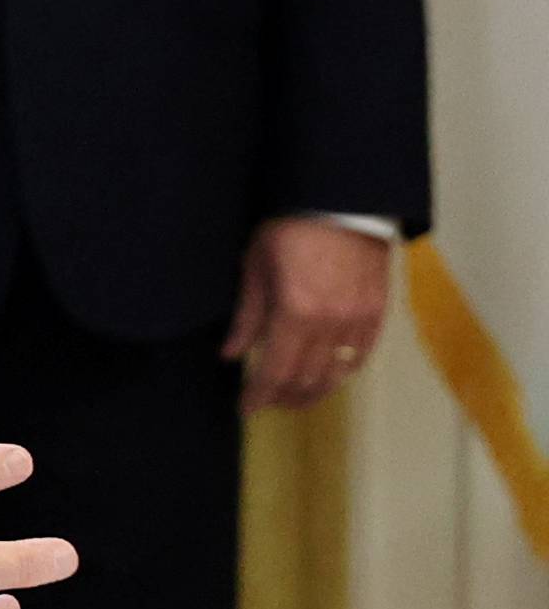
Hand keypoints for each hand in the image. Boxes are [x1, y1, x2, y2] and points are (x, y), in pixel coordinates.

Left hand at [222, 217, 390, 413]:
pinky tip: (327, 375)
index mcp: (295, 313)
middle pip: (306, 379)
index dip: (259, 395)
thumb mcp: (256, 267)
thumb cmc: (290, 227)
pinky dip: (341, 372)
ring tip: (294, 396)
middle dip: (284, 397)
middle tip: (267, 401)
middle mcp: (330, 324)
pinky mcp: (378, 312)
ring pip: (336, 375)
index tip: (246, 408)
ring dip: (313, 391)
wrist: (344, 201)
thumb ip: (246, 316)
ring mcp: (358, 320)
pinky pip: (361, 356)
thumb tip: (230, 354)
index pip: (275, 371)